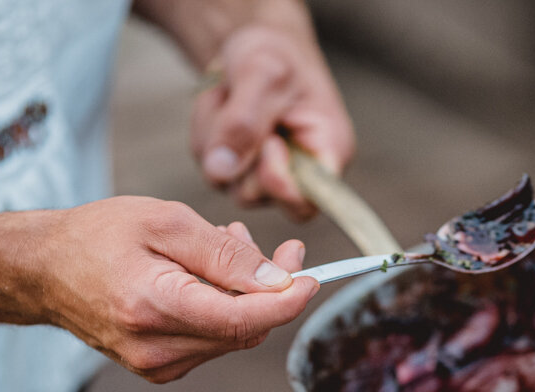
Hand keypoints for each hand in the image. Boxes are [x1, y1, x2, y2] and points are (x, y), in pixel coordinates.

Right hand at [36, 196, 317, 382]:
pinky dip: (224, 308)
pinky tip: (208, 276)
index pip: (244, 319)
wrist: (42, 270)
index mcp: (154, 307)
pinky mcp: (160, 369)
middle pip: (245, 330)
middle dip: (273, 290)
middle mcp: (156, 348)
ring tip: (228, 247)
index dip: (288, 301)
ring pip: (233, 336)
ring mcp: (157, 365)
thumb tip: (279, 279)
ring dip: (246, 295)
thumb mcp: (164, 222)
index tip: (312, 277)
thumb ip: (225, 253)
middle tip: (280, 247)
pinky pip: (213, 341)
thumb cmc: (96, 236)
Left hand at [189, 2, 354, 218]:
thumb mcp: (263, 73)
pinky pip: (208, 165)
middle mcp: (299, 175)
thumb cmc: (276, 54)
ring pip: (223, 180)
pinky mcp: (238, 170)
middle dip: (238, 146)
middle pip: (254, 195)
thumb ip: (244, 121)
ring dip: (216, 133)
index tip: (269, 142)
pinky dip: (207, 131)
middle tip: (246, 100)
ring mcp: (264, 177)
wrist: (258, 44)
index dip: (278, 185)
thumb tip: (221, 170)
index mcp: (328, 154)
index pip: (306, 204)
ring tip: (234, 95)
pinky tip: (225, 105)